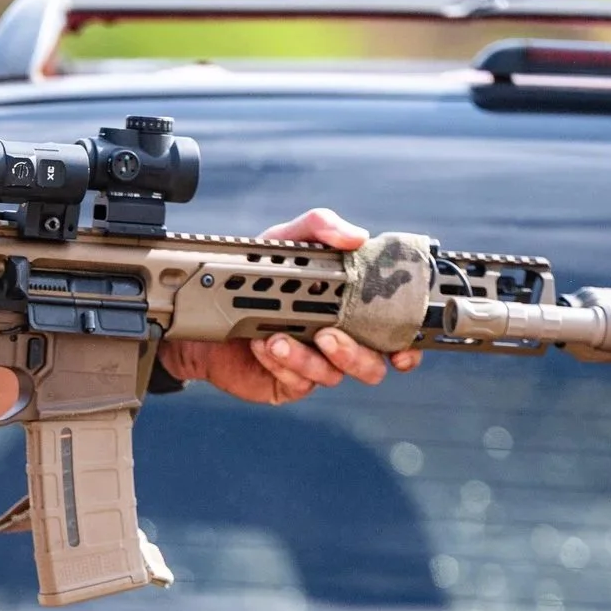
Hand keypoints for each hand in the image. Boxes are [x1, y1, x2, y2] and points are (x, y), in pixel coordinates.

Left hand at [160, 208, 423, 404]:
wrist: (203, 308)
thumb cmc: (252, 273)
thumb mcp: (284, 240)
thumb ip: (319, 228)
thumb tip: (357, 235)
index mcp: (349, 309)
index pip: (392, 333)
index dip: (406, 345)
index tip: (404, 347)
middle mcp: (338, 340)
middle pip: (372, 364)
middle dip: (356, 354)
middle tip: (329, 335)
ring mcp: (314, 364)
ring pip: (334, 375)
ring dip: (310, 358)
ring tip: (282, 337)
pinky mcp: (287, 381)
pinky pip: (298, 380)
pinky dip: (282, 360)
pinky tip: (263, 343)